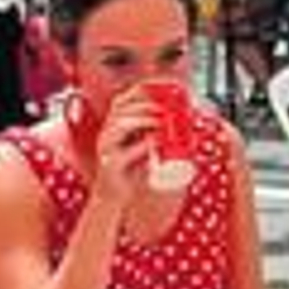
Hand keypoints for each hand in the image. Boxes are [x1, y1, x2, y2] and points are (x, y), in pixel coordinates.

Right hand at [91, 87, 159, 206]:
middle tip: (166, 108)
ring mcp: (106, 148)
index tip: (160, 90)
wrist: (113, 198)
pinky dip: (141, 145)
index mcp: (114, 124)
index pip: (124, 98)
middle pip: (122, 107)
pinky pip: (124, 151)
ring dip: (143, 119)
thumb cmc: (131, 171)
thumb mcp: (145, 146)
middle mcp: (107, 132)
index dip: (142, 90)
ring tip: (161, 122)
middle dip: (146, 104)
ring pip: (120, 124)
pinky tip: (154, 142)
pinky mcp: (109, 165)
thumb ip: (157, 133)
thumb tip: (183, 120)